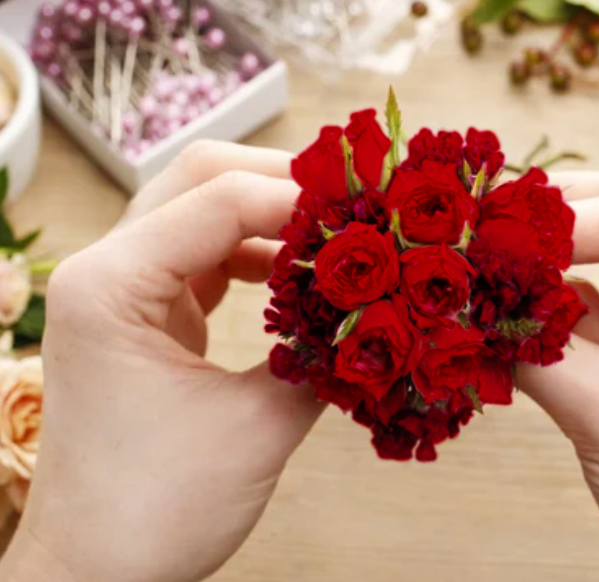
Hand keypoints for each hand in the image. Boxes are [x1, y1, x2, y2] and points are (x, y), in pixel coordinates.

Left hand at [0, 142, 323, 581]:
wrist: (98, 569)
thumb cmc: (154, 509)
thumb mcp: (256, 429)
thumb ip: (319, 357)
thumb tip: (376, 312)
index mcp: (110, 286)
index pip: (218, 201)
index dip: (300, 199)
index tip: (367, 214)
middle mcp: (106, 272)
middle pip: (198, 178)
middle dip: (281, 182)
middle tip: (351, 202)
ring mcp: (125, 291)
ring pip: (203, 212)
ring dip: (271, 216)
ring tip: (335, 234)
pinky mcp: (148, 317)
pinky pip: (208, 258)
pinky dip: (259, 255)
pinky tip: (301, 274)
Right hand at [517, 172, 598, 581]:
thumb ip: (538, 347)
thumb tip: (462, 298)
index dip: (560, 222)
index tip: (487, 233)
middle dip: (549, 219)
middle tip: (480, 224)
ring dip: (542, 255)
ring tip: (482, 255)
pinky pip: (584, 304)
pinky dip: (540, 302)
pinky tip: (498, 304)